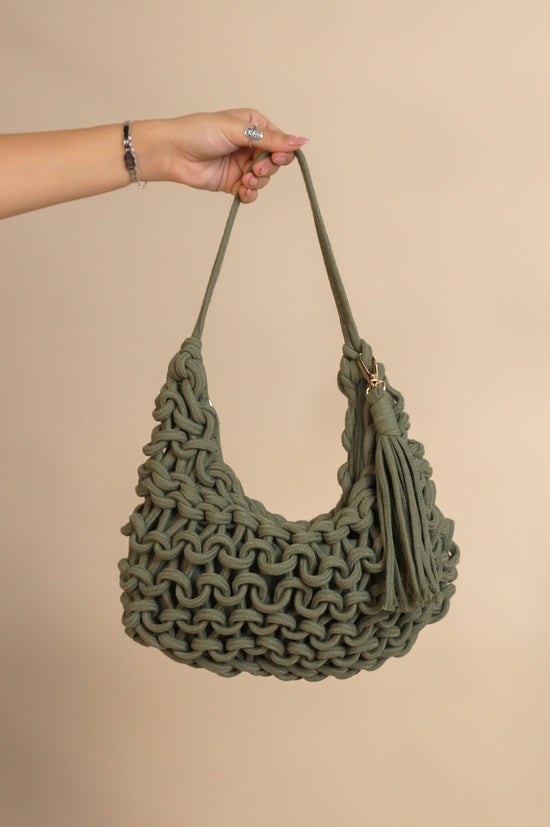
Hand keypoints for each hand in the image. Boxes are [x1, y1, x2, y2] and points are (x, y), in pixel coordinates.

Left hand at [135, 109, 309, 203]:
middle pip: (276, 162)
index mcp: (254, 126)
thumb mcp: (237, 131)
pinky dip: (250, 193)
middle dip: (268, 167)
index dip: (282, 152)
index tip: (275, 158)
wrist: (173, 153)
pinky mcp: (233, 182)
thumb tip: (301, 141)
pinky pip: (251, 192)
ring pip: (265, 178)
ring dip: (258, 180)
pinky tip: (242, 190)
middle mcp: (250, 145)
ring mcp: (242, 164)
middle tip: (254, 168)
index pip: (281, 141)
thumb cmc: (200, 132)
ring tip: (244, 178)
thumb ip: (270, 139)